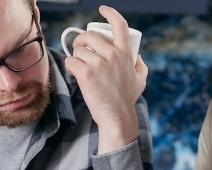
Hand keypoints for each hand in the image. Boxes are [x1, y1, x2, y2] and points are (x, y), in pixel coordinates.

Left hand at [63, 5, 147, 152]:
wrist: (117, 116)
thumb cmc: (127, 99)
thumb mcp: (140, 79)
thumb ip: (140, 66)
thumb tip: (137, 57)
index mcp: (125, 53)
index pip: (119, 25)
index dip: (110, 13)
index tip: (102, 9)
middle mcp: (113, 55)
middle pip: (90, 35)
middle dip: (81, 39)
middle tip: (79, 47)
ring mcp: (99, 64)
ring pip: (78, 49)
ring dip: (75, 56)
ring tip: (79, 65)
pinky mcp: (86, 74)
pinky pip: (71, 61)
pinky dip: (70, 66)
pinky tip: (75, 73)